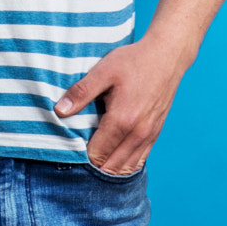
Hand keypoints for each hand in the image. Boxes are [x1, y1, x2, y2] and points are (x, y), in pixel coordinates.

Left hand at [54, 36, 191, 175]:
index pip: (97, 154)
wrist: (167, 56)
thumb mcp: (103, 71)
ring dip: (110, 169)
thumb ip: (81, 93)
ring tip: (94, 162)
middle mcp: (137, 133)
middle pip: (111, 167)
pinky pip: (140, 160)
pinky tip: (114, 160)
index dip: (81, 156)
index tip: (70, 150)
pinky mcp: (156, 133)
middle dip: (94, 167)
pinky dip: (126, 164)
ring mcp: (149, 135)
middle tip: (78, 159)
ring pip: (127, 167)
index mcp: (122, 119)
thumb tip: (60, 111)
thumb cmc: (134, 61)